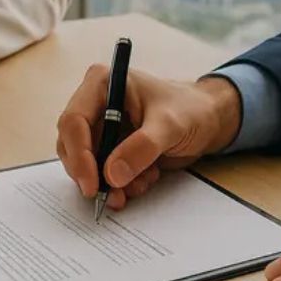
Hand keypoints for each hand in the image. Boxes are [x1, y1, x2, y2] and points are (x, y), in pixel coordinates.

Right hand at [56, 66, 240, 211]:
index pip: (74, 120)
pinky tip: (145, 179)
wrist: (208, 121)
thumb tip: (112, 174)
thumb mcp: (169, 126)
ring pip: (87, 164)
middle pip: (73, 145)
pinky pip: (103, 173)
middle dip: (92, 174)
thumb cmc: (190, 109)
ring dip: (109, 182)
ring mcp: (103, 127)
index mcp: (102, 84)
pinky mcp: (112, 147)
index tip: (92, 183)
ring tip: (141, 183)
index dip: (79, 154)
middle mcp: (96, 104)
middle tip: (112, 196)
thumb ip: (142, 147)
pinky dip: (121, 184)